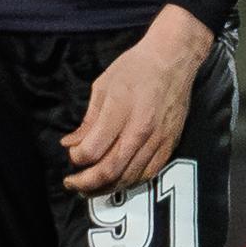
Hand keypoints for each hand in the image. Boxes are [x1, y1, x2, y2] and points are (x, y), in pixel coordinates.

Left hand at [63, 5, 214, 195]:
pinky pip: (149, 173)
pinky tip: (119, 180)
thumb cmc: (135, 67)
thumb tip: (71, 144)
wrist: (174, 58)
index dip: (76, 158)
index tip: (72, 153)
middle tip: (72, 183)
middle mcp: (140, 129)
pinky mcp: (170, 143)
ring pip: (129, 177)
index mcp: (120, 111)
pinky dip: (130, 182)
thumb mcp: (103, 86)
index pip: (92, 150)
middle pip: (109, 170)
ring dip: (106, 188)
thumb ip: (88, 120)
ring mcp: (158, 139)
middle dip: (86, 183)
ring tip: (91, 188)